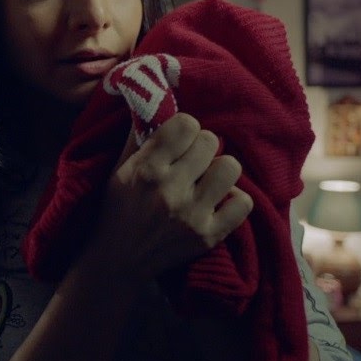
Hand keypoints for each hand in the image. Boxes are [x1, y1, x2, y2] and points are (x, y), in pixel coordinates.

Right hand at [92, 113, 252, 285]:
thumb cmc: (117, 208)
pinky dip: (233, 199)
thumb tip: (157, 100)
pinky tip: (217, 200)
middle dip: (200, 147)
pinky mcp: (208, 236)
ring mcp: (192, 214)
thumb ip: (139, 134)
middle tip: (191, 161)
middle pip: (210, 140)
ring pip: (230, 166)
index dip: (185, 128)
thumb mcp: (120, 168)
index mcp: (146, 168)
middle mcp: (170, 189)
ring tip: (205, 179)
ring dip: (218, 170)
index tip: (179, 140)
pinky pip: (243, 203)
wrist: (118, 261)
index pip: (187, 123)